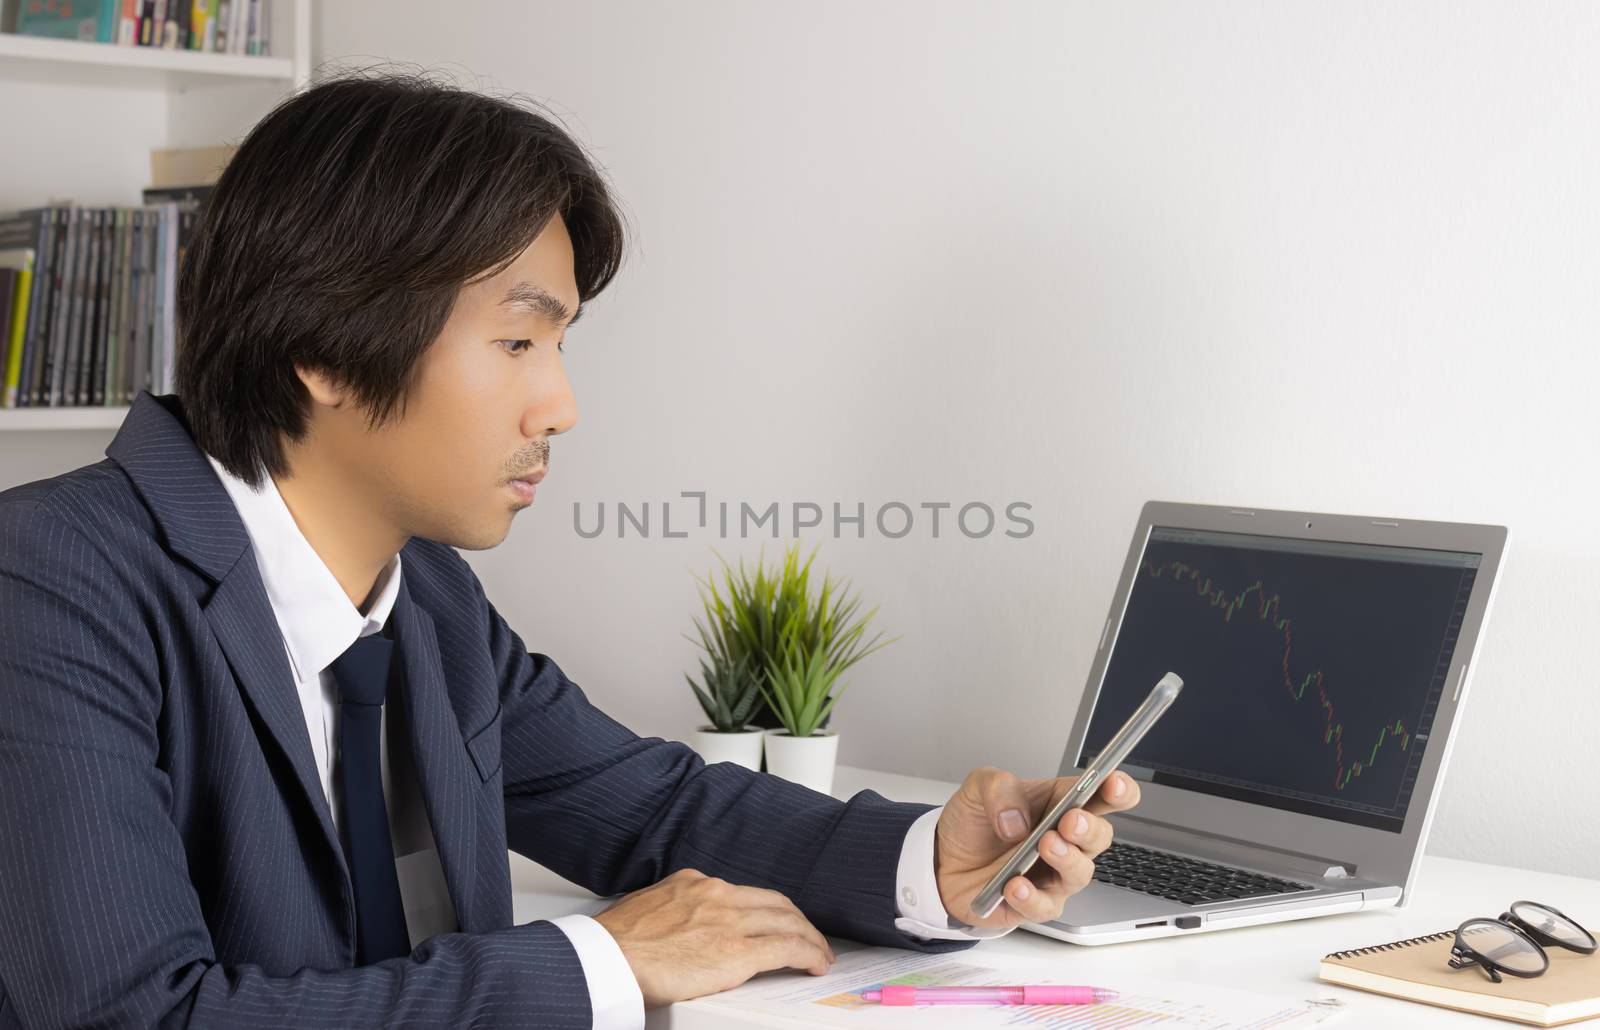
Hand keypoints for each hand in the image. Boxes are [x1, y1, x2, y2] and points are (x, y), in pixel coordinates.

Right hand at [592, 867, 835, 1007]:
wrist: (606, 958)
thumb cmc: (615, 944)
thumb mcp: (647, 908)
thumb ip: (673, 911)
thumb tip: (678, 927)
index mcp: (694, 884)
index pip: (743, 892)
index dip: (766, 908)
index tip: (773, 919)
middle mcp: (716, 895)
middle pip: (773, 902)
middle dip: (796, 919)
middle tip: (808, 935)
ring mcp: (729, 921)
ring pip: (787, 921)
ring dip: (809, 938)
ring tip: (819, 953)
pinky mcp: (738, 951)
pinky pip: (787, 948)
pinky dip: (808, 954)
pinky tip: (816, 963)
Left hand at [934, 766, 1140, 928]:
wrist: (943, 860)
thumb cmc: (973, 823)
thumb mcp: (978, 788)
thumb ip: (1000, 789)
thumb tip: (1017, 821)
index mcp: (1060, 803)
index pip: (1102, 795)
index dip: (1116, 790)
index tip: (1114, 784)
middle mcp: (1065, 840)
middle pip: (1099, 836)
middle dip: (1090, 828)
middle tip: (1070, 821)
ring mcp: (1053, 874)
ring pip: (1080, 872)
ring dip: (1067, 860)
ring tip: (1045, 846)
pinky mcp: (1035, 903)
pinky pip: (1045, 906)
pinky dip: (1031, 896)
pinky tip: (1014, 884)